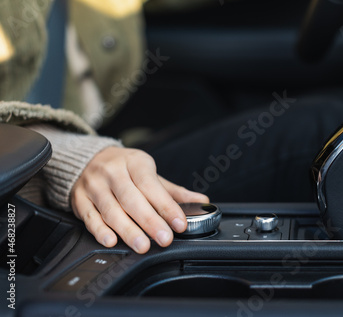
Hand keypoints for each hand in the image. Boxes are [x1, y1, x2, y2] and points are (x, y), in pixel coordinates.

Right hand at [70, 147, 208, 253]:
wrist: (87, 159)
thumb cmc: (125, 170)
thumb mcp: (149, 174)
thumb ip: (174, 191)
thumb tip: (201, 201)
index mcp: (134, 163)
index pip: (152, 186)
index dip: (166, 206)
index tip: (179, 223)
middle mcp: (112, 172)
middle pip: (132, 199)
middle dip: (150, 221)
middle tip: (164, 239)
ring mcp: (94, 186)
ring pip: (111, 210)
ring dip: (127, 230)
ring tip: (142, 245)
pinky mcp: (79, 199)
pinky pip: (89, 216)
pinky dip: (100, 230)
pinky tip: (111, 240)